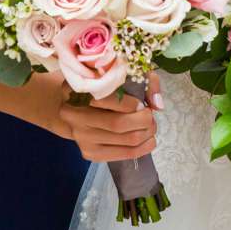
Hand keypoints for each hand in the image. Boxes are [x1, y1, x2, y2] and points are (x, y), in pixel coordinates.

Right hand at [29, 74, 159, 162]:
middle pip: (118, 124)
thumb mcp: (118, 74)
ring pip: (124, 140)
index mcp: (76, 89)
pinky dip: (142, 149)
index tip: (141, 103)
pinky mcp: (88, 153)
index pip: (106, 100)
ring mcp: (80, 136)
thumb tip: (157, 104)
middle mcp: (73, 115)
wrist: (75, 108)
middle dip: (143, 121)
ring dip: (146, 134)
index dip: (130, 103)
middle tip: (150, 115)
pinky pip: (122, 155)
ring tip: (150, 126)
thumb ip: (143, 81)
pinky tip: (148, 140)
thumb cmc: (101, 87)